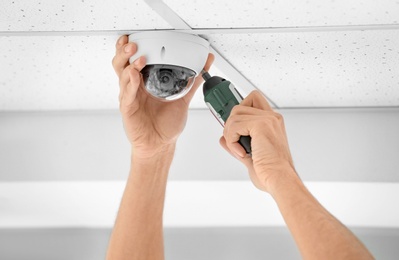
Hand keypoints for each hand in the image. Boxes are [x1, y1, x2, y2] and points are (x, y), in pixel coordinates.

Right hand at [112, 35, 213, 157]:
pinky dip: (130, 83)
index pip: (133, 61)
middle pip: (121, 63)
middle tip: (134, 43)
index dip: (131, 48)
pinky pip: (127, 93)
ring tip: (138, 56)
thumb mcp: (183, 99)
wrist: (161, 145)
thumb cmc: (166, 126)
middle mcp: (134, 88)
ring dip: (128, 63)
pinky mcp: (128, 109)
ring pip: (121, 75)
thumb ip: (193, 82)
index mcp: (144, 84)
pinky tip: (135, 75)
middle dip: (125, 51)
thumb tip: (206, 65)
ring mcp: (129, 97)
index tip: (136, 37)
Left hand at [219, 91, 296, 192]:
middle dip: (230, 125)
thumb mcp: (249, 157)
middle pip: (239, 106)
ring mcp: (267, 119)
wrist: (280, 179)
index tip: (233, 127)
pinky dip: (232, 141)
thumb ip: (236, 145)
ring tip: (240, 151)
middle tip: (235, 143)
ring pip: (234, 115)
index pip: (253, 100)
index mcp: (272, 123)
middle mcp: (271, 118)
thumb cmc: (271, 172)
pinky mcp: (261, 124)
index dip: (239, 110)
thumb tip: (223, 139)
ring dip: (230, 136)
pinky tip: (242, 152)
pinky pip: (234, 125)